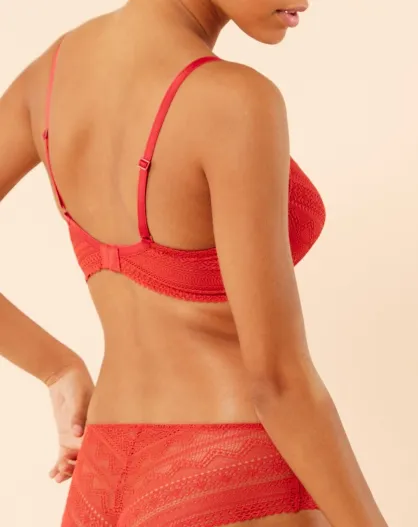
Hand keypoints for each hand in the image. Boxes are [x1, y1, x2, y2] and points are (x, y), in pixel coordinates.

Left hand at [47, 360, 93, 482]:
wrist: (65, 376)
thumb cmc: (78, 383)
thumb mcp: (79, 397)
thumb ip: (79, 415)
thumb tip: (78, 433)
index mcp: (100, 424)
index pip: (99, 446)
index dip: (93, 460)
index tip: (83, 468)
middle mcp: (91, 433)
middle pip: (87, 457)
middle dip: (77, 469)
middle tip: (64, 471)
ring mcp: (78, 437)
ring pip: (75, 460)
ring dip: (67, 470)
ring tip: (57, 475)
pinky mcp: (66, 436)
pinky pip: (64, 455)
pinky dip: (59, 465)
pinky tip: (52, 475)